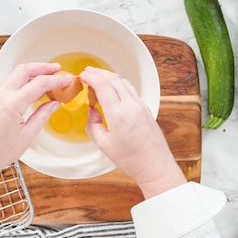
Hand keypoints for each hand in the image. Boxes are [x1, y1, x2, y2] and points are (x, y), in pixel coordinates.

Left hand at [0, 62, 72, 209]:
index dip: (56, 80)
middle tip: (57, 69)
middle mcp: (1, 96)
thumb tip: (54, 104)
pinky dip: (23, 82)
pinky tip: (33, 90)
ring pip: (15, 75)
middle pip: (24, 70)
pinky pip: (9, 85)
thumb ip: (42, 116)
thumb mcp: (27, 136)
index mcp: (11, 104)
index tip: (67, 80)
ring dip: (32, 72)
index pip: (39, 83)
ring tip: (47, 77)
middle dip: (42, 67)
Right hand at [79, 67, 185, 197]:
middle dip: (99, 73)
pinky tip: (112, 90)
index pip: (104, 85)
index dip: (91, 77)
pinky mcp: (146, 109)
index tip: (83, 75)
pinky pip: (131, 90)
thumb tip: (92, 111)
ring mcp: (141, 106)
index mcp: (119, 115)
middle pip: (114, 79)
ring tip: (98, 78)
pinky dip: (119, 85)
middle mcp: (132, 106)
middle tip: (87, 72)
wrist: (155, 165)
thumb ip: (93, 125)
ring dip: (110, 77)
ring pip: (124, 82)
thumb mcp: (104, 145)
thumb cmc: (131, 159)